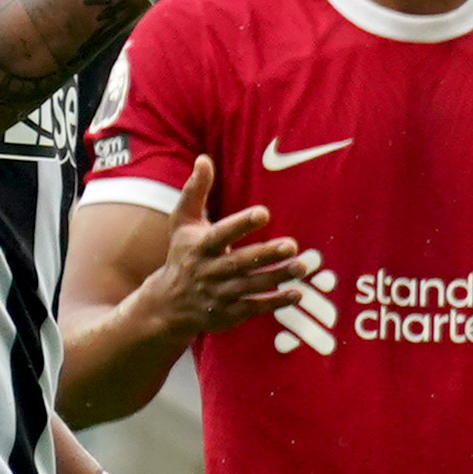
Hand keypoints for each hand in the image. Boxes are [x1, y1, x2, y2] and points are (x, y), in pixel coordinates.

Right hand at [136, 160, 310, 341]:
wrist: (169, 303)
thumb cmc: (183, 254)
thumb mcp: (182, 222)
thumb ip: (195, 191)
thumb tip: (204, 159)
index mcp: (198, 247)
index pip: (220, 234)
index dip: (241, 224)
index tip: (264, 213)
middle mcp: (208, 272)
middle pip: (240, 263)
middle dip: (266, 254)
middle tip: (292, 245)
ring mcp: (219, 295)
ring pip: (251, 286)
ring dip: (278, 277)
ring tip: (303, 266)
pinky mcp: (229, 314)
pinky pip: (254, 308)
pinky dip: (275, 302)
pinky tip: (297, 294)